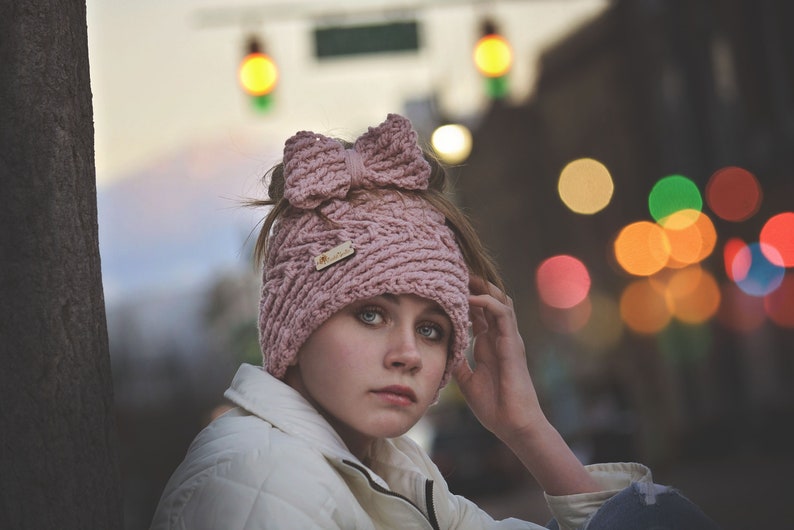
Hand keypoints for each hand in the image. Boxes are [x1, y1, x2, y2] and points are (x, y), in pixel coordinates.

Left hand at [453, 276, 599, 495]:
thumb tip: (443, 350)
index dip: (463, 296)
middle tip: (452, 271)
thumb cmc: (494, 406)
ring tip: (461, 274)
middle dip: (473, 284)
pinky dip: (487, 301)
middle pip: (489, 300)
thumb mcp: (467, 380)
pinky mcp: (513, 343)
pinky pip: (503, 313)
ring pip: (499, 300)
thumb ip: (458, 362)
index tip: (445, 285)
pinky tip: (469, 297)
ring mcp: (508, 338)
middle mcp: (499, 337)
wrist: (513, 424)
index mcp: (488, 344)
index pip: (477, 311)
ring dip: (481, 286)